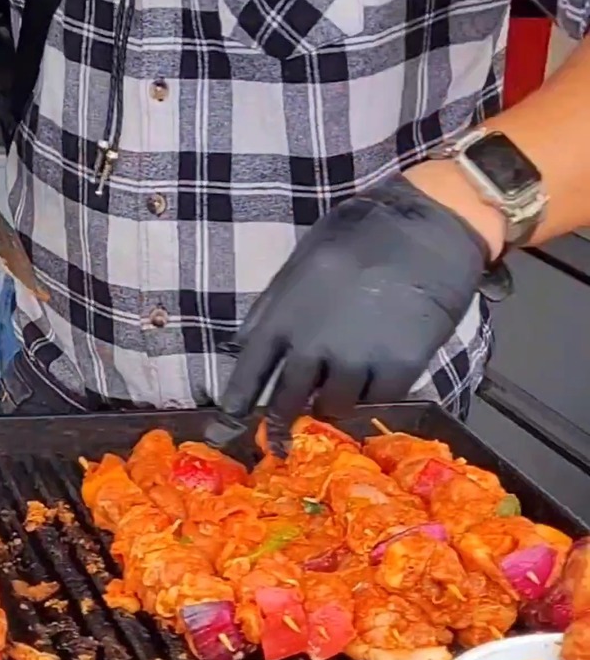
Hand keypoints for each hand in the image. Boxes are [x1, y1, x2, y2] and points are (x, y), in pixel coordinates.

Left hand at [223, 176, 490, 426]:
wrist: (430, 225)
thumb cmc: (363, 232)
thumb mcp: (304, 260)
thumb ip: (274, 306)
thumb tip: (243, 344)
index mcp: (285, 314)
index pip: (250, 369)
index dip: (237, 399)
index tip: (229, 422)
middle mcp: (313, 343)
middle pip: (287, 400)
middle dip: (283, 419)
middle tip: (284, 434)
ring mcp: (356, 358)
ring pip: (333, 407)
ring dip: (333, 404)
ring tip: (341, 391)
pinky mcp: (398, 368)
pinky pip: (377, 401)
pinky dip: (373, 396)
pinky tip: (376, 381)